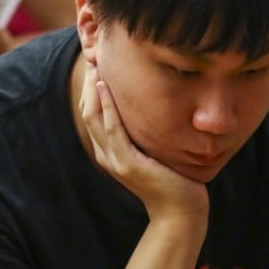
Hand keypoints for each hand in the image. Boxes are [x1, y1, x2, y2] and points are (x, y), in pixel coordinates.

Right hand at [80, 63, 208, 220]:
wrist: (180, 213)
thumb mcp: (154, 150)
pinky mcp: (127, 164)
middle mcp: (106, 154)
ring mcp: (114, 160)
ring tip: (95, 64)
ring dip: (93, 88)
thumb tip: (152, 105)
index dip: (90, 87)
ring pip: (94, 116)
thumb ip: (145, 133)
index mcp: (109, 150)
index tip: (97, 62)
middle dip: (88, 82)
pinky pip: (112, 129)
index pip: (92, 112)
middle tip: (93, 55)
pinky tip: (106, 86)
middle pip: (88, 110)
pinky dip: (107, 106)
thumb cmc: (173, 180)